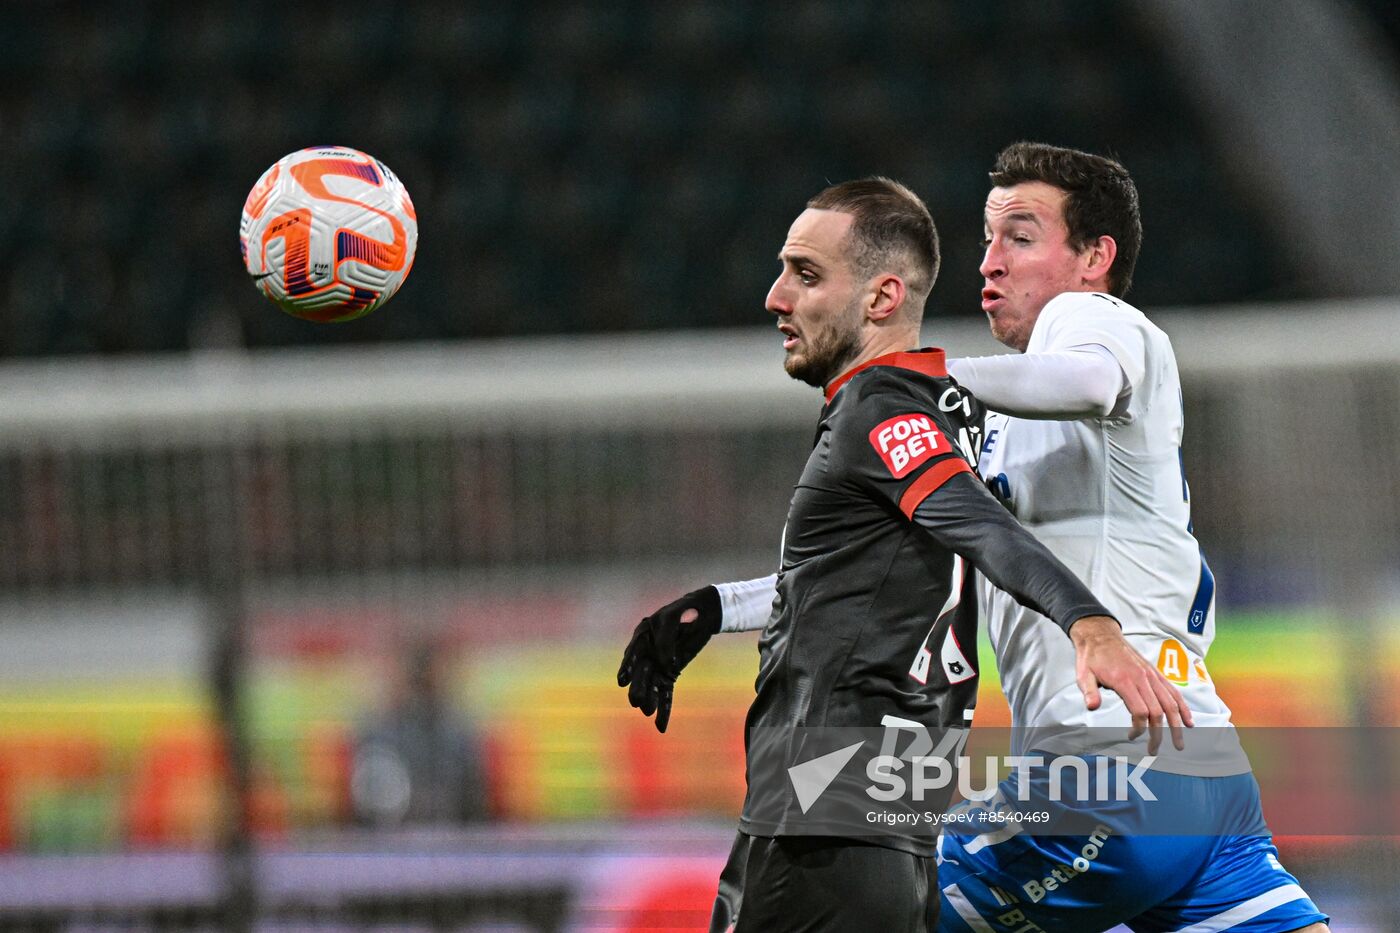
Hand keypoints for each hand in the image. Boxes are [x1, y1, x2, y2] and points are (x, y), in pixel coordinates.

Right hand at [617, 585, 721, 732]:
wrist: (704, 614)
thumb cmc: (686, 612)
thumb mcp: (675, 618)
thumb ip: (667, 639)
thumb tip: (666, 664)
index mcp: (643, 635)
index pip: (634, 652)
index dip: (628, 666)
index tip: (622, 680)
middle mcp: (647, 652)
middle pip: (640, 672)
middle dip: (638, 687)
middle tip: (636, 702)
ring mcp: (658, 664)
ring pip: (651, 685)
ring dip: (650, 699)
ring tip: (648, 712)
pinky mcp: (670, 673)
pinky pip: (665, 692)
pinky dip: (664, 708)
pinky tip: (660, 726)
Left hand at [1069, 615, 1193, 753]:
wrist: (1100, 635)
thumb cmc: (1091, 657)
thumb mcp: (1083, 674)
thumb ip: (1089, 691)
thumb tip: (1092, 707)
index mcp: (1125, 680)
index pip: (1140, 711)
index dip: (1139, 728)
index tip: (1132, 737)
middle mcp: (1143, 678)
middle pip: (1158, 711)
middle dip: (1159, 734)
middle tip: (1154, 751)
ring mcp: (1152, 675)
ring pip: (1170, 703)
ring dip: (1176, 725)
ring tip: (1178, 743)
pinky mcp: (1155, 673)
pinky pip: (1173, 691)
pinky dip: (1183, 707)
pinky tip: (1188, 721)